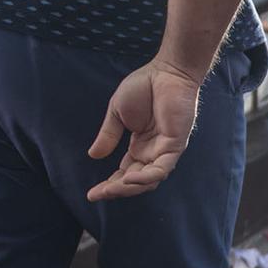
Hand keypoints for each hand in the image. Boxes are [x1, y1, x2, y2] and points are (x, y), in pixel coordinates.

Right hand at [86, 57, 203, 201]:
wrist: (165, 72)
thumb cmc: (144, 87)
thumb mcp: (117, 114)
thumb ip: (108, 135)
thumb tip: (93, 156)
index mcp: (140, 147)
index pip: (124, 173)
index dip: (109, 185)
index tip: (91, 194)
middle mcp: (153, 153)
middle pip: (135, 181)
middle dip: (116, 190)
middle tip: (97, 196)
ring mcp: (164, 150)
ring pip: (149, 180)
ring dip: (130, 187)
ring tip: (111, 189)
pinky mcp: (175, 145)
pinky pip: (162, 168)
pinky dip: (147, 176)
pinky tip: (130, 178)